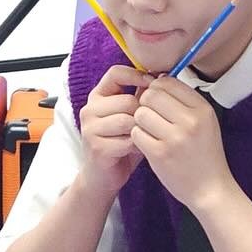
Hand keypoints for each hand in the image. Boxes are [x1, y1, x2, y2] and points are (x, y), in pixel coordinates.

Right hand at [77, 64, 150, 193]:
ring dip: (140, 131)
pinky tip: (136, 150)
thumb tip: (162, 77)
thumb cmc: (121, 143)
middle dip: (143, 113)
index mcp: (98, 96)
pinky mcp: (96, 147)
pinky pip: (127, 140)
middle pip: (126, 100)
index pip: (116, 73)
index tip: (153, 84)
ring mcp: (90, 128)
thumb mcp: (131, 116)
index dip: (137, 76)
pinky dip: (136, 146)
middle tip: (148, 125)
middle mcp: (90, 109)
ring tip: (141, 137)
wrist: (103, 177)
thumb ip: (140, 97)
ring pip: (127, 120)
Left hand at [129, 76, 233, 215]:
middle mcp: (190, 121)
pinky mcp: (160, 154)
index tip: (158, 100)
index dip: (157, 88)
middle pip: (151, 95)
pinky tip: (148, 143)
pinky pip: (136, 133)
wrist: (210, 189)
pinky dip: (138, 137)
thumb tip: (157, 77)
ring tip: (150, 131)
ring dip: (141, 121)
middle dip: (146, 103)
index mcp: (203, 109)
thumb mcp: (205, 121)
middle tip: (151, 116)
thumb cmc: (205, 153)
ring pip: (141, 113)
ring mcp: (175, 138)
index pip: (168, 82)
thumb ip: (184, 100)